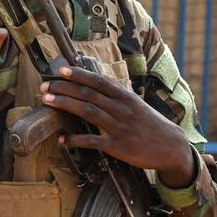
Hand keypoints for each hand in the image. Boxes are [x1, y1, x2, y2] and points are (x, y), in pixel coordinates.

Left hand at [41, 66, 196, 185]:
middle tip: (45, 86)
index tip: (62, 69)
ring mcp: (118, 127)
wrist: (170, 146)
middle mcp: (121, 109)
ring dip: (65, 104)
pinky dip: (75, 140)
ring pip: (88, 111)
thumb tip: (102, 80)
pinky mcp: (117, 145)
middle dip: (64, 88)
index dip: (79, 74)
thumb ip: (118, 93)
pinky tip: (62, 139)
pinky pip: (92, 141)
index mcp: (125, 97)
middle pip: (89, 93)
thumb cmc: (151, 125)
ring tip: (48, 101)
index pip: (99, 81)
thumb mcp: (137, 105)